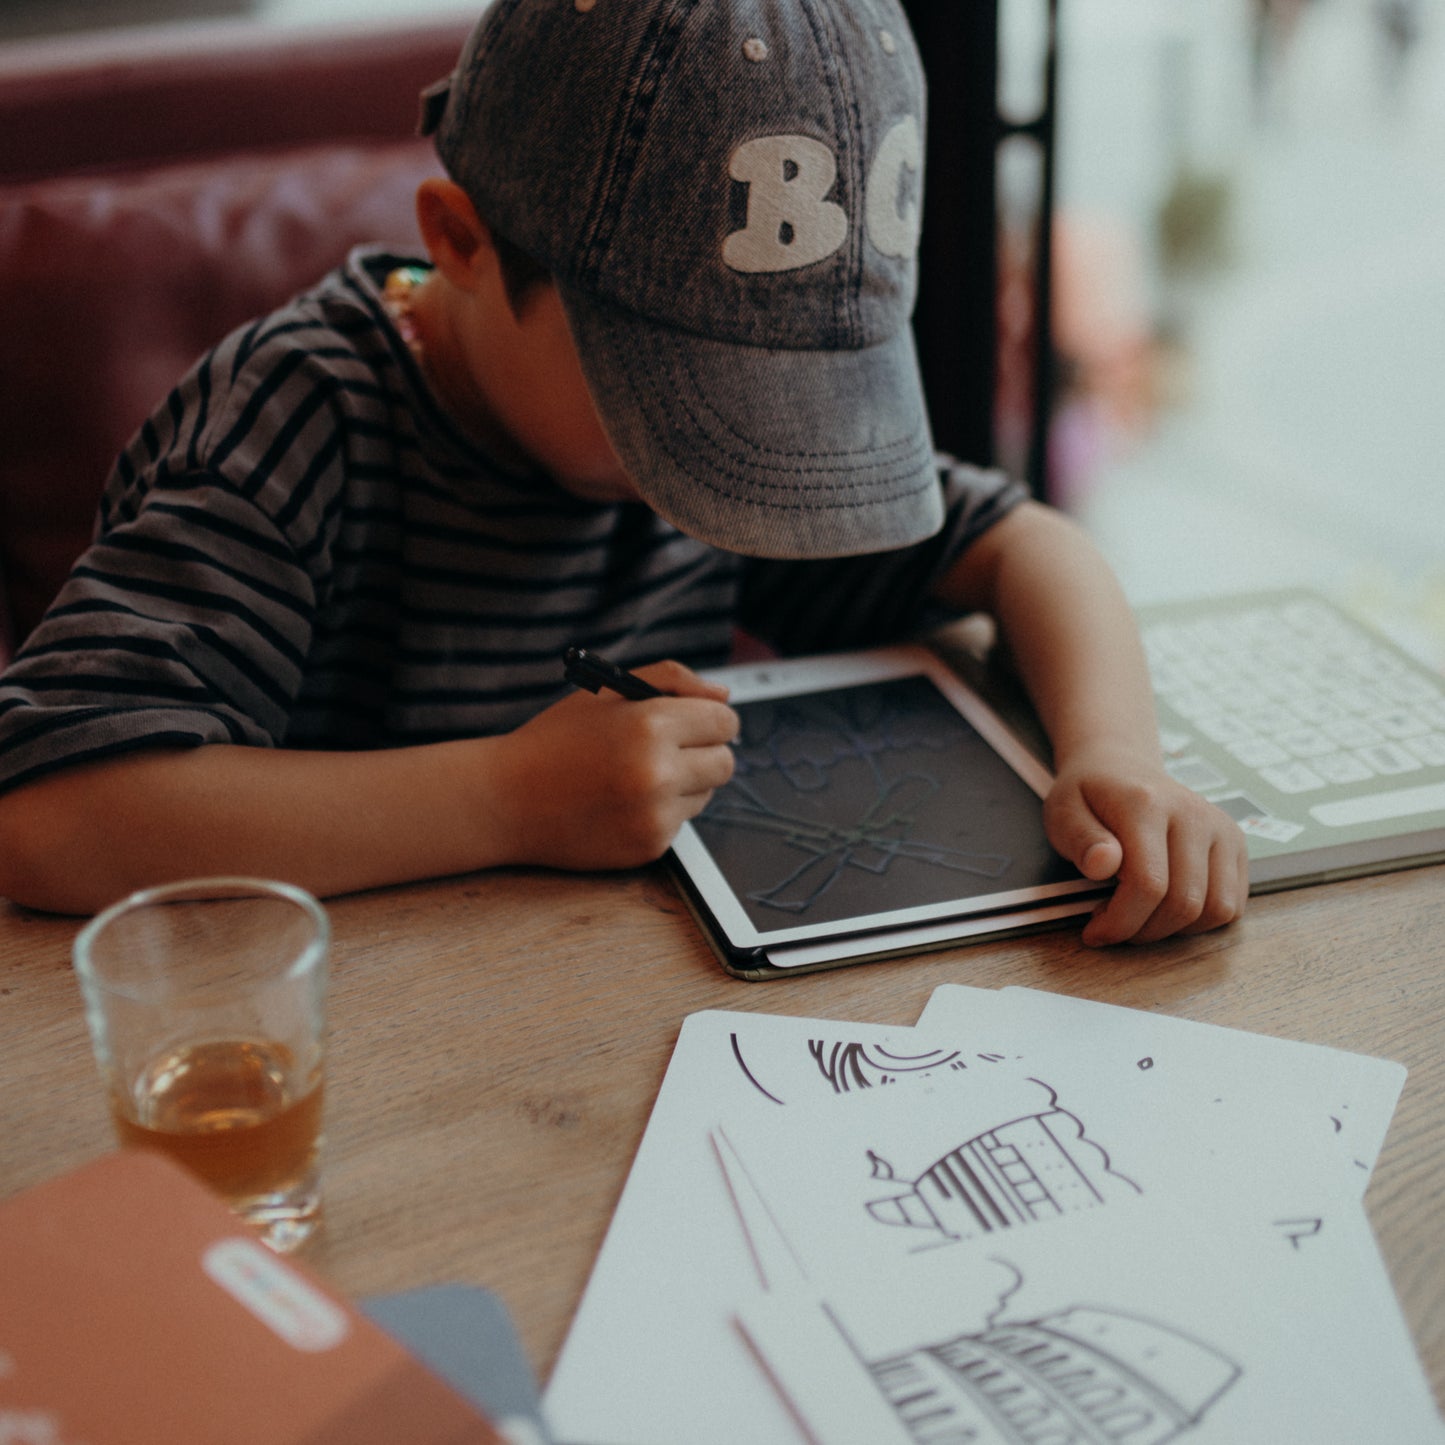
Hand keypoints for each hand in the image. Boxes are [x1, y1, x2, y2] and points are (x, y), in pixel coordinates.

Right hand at [488, 659, 737, 869]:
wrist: (506, 800)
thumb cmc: (556, 739)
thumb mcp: (606, 691)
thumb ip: (672, 680)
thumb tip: (723, 697)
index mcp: (652, 724)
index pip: (725, 721)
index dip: (710, 720)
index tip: (695, 723)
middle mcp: (659, 773)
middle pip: (725, 762)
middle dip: (704, 753)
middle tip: (669, 750)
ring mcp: (655, 815)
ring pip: (705, 795)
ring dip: (683, 785)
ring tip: (633, 777)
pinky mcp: (649, 846)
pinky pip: (679, 823)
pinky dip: (660, 813)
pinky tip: (621, 804)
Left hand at [1043, 743, 1248, 945]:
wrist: (1120, 767)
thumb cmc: (1089, 796)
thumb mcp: (1064, 812)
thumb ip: (1081, 839)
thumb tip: (1103, 864)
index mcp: (1147, 805)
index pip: (1148, 884)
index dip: (1121, 922)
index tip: (1093, 932)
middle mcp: (1193, 814)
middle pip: (1184, 903)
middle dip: (1144, 931)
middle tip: (1114, 925)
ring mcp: (1221, 828)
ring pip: (1215, 909)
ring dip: (1174, 930)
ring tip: (1140, 916)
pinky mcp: (1235, 843)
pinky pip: (1232, 905)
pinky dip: (1200, 922)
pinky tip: (1166, 908)